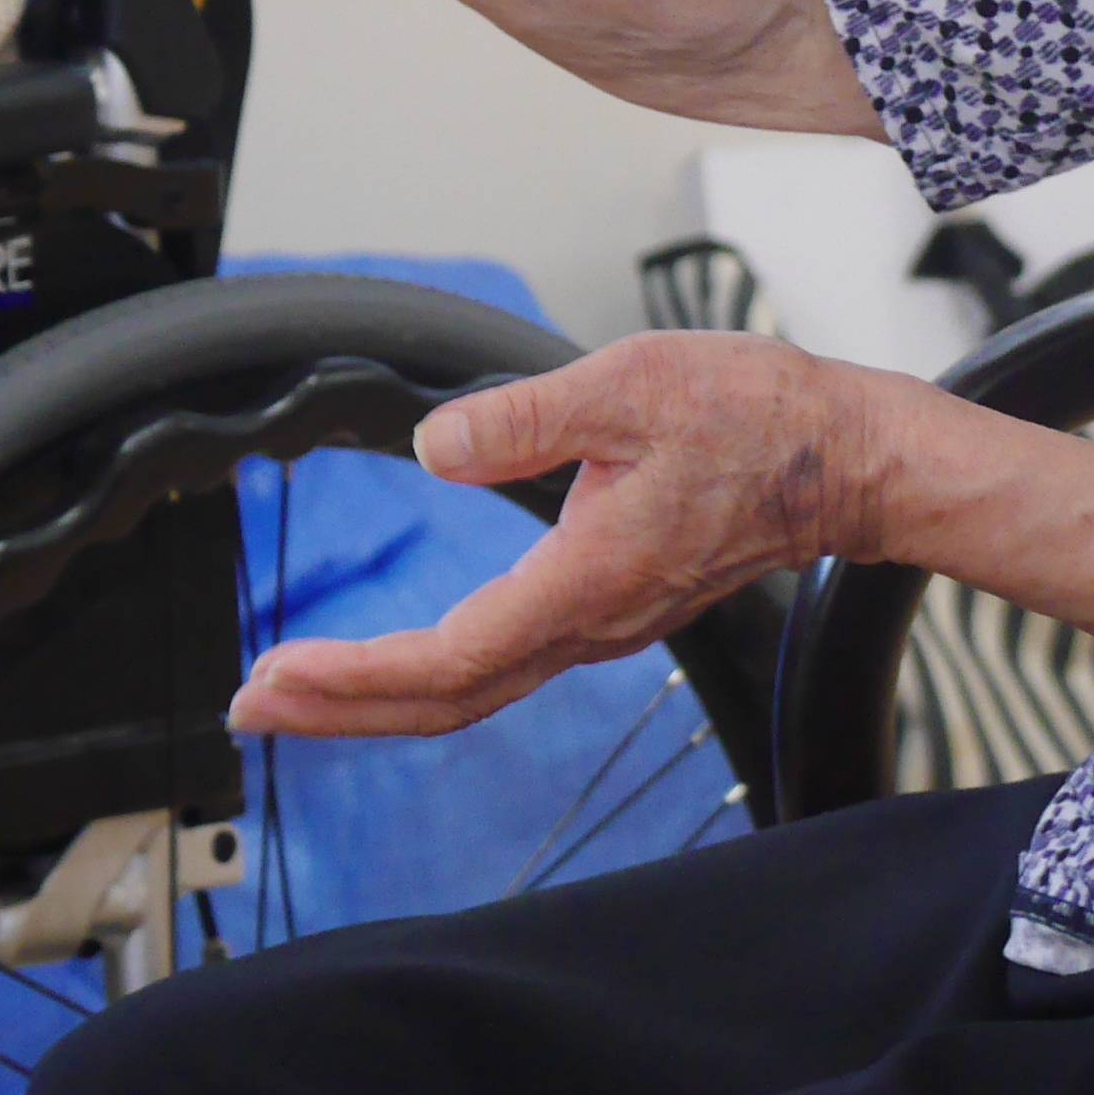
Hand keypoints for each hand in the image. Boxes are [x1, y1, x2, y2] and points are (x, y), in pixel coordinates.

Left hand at [232, 335, 894, 738]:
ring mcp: (603, 625)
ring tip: (296, 691)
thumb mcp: (632, 384)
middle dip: (342, 710)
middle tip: (249, 707)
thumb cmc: (754, 416)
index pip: (449, 658)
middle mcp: (592, 623)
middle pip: (448, 701)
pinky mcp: (610, 607)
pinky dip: (430, 675)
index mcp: (587, 580)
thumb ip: (525, 416)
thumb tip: (435, 446)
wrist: (844, 458)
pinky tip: (395, 664)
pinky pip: (502, 665)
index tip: (276, 673)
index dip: (356, 676)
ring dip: (379, 698)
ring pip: (474, 690)